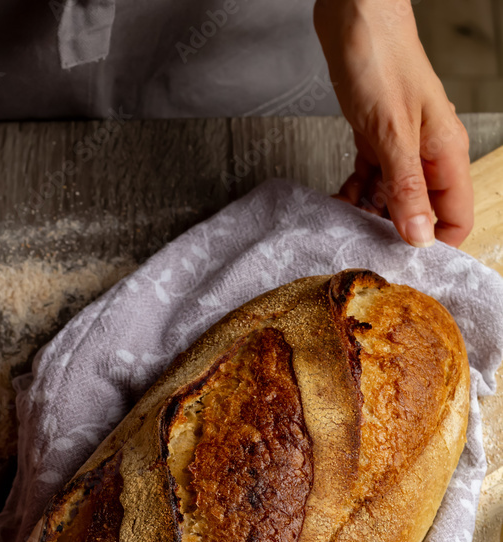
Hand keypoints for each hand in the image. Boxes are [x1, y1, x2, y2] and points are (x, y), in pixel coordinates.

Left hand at [314, 0, 472, 247]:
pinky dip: (354, 194)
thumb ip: (406, 188)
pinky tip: (337, 204)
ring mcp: (401, 146)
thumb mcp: (392, 134)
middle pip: (423, 212)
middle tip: (368, 251)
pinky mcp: (375, 138)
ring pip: (394, 198)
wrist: (354, 13)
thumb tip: (418, 237)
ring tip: (347, 230)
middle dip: (398, 234)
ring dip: (372, 216)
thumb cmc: (380, 59)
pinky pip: (370, 180)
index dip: (436, 244)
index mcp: (445, 153)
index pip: (455, 216)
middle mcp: (427, 153)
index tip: (408, 265)